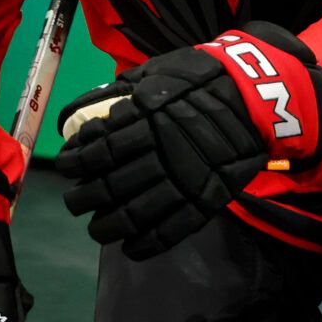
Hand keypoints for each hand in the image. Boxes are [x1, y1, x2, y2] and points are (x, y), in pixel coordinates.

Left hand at [57, 24, 321, 260]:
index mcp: (146, 119)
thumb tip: (77, 115)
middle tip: (74, 201)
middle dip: (83, 199)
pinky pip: (171, 230)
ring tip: (96, 228)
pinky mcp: (206, 200)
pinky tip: (129, 248)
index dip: (76, 162)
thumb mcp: (155, 74)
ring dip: (107, 227)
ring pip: (134, 215)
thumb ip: (118, 94)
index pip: (98, 150)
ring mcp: (185, 179)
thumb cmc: (200, 79)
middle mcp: (161, 153)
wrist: (255, 95)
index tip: (66, 166)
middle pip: (109, 186)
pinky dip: (146, 244)